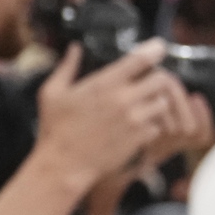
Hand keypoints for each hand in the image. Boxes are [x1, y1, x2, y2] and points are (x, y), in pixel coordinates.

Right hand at [34, 40, 205, 196]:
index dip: (154, 50)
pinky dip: (151, 124)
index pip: (141, 59)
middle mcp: (123, 99)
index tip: (156, 48)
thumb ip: (66, 67)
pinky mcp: (139, 138)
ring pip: (163, 102)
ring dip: (156, 101)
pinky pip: (158, 125)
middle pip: (161, 78)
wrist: (63, 166)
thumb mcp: (51, 93)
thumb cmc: (54, 130)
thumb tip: (74, 49)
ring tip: (143, 104)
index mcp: (103, 84)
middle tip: (148, 81)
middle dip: (156, 77)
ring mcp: (134, 120)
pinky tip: (137, 126)